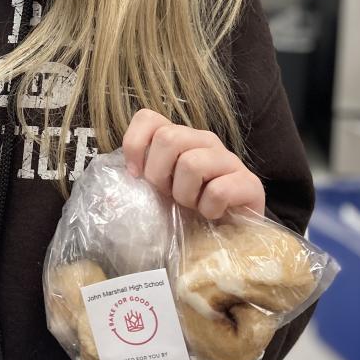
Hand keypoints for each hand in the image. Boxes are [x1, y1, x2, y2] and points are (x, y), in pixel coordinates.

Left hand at [122, 108, 264, 219]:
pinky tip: (213, 215)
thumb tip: (110, 197)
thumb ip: (135, 189)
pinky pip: (218, 190)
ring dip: (185, 196)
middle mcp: (203, 141)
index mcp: (179, 138)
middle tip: (170, 196)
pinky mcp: (249, 183)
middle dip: (159, 175)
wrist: (228, 241)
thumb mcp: (156, 199)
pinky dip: (209, 210)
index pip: (148, 118)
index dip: (135, 145)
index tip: (136, 176)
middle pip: (168, 138)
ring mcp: (229, 159)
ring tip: (193, 207)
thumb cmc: (188, 215)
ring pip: (192, 163)